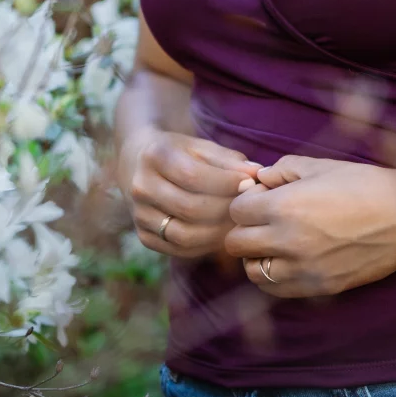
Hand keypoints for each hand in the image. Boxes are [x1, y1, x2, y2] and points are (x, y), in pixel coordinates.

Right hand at [120, 129, 260, 259]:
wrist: (141, 166)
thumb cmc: (182, 154)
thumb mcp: (202, 147)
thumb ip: (229, 160)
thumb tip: (256, 174)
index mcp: (155, 156)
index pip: (193, 176)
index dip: (225, 183)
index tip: (249, 183)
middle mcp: (141, 187)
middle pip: (189, 208)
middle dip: (225, 210)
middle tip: (248, 208)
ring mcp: (139, 215)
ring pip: (184, 234)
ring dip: (218, 232)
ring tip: (238, 223)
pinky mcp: (144, 237)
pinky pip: (179, 249)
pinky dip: (205, 246)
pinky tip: (222, 233)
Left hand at [224, 155, 395, 295]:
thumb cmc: (367, 184)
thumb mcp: (322, 165)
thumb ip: (282, 170)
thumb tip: (258, 179)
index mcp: (286, 206)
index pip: (237, 210)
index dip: (247, 201)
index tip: (264, 197)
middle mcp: (288, 241)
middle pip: (236, 244)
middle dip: (245, 228)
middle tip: (265, 220)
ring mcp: (303, 269)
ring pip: (252, 271)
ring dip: (257, 256)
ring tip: (276, 243)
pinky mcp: (319, 287)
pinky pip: (276, 290)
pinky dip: (275, 276)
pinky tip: (290, 260)